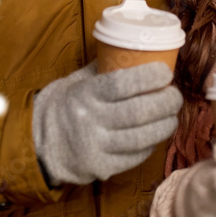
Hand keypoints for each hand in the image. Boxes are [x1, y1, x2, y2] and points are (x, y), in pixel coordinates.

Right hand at [32, 61, 181, 185]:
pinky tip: (156, 134)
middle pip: (139, 112)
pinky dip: (151, 145)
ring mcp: (97, 147)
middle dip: (166, 102)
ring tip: (172, 116)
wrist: (40, 142)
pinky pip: (135, 157)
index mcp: (86, 94)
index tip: (166, 73)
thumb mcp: (79, 80)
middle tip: (175, 96)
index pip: (122, 84)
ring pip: (142, 138)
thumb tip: (138, 48)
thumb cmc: (67, 104)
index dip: (149, 77)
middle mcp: (91, 121)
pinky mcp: (102, 168)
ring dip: (165, 126)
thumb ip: (105, 68)